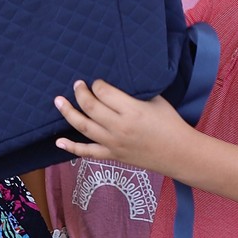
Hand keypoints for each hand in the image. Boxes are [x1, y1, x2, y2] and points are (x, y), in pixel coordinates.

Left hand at [54, 80, 193, 175]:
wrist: (179, 153)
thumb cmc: (170, 123)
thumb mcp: (155, 100)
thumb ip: (133, 93)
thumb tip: (113, 84)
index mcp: (132, 110)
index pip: (103, 92)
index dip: (97, 84)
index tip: (98, 81)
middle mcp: (119, 127)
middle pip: (90, 107)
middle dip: (80, 92)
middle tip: (77, 84)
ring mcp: (114, 144)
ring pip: (83, 127)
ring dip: (68, 112)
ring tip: (58, 101)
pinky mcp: (113, 156)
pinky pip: (87, 152)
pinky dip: (71, 147)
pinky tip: (58, 141)